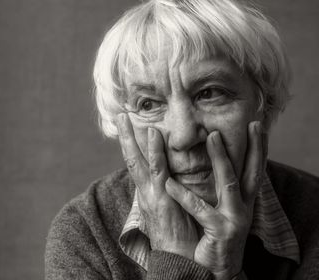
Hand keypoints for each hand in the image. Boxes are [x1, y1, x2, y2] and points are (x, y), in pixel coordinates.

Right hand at [116, 113, 198, 258]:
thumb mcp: (170, 210)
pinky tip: (153, 134)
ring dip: (131, 139)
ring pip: (137, 162)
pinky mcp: (161, 199)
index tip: (129, 131)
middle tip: (119, 117)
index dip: (132, 148)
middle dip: (124, 139)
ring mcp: (151, 195)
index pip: (137, 166)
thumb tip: (169, 181)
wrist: (179, 260)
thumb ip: (168, 193)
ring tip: (126, 119)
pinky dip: (154, 151)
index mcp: (148, 194)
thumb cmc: (178, 235)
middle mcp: (145, 192)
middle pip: (130, 160)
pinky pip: (157, 171)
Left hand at [165, 121, 263, 279]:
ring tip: (212, 137)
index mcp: (242, 201)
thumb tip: (215, 166)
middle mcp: (242, 207)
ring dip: (222, 159)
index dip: (259, 148)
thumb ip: (220, 190)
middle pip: (252, 171)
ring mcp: (233, 219)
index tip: (257, 125)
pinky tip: (169, 183)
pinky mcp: (220, 231)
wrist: (214, 270)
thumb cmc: (214, 236)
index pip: (253, 169)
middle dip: (255, 146)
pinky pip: (200, 209)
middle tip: (253, 123)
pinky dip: (184, 195)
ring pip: (229, 183)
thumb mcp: (221, 211)